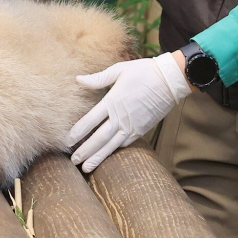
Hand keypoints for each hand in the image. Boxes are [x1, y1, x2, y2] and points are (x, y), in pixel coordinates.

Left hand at [66, 53, 192, 172]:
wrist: (170, 81)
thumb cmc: (143, 72)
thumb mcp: (119, 70)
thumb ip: (98, 79)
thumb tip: (77, 79)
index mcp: (112, 102)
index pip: (91, 120)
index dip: (78, 132)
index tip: (67, 141)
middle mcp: (121, 117)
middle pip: (99, 138)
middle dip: (85, 150)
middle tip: (73, 161)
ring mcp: (132, 126)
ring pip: (112, 145)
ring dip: (98, 157)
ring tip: (86, 168)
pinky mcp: (141, 130)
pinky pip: (125, 143)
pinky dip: (114, 151)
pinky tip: (107, 156)